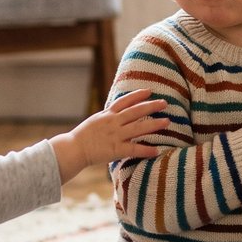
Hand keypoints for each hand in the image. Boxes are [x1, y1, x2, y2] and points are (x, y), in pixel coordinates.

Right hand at [52, 89, 169, 181]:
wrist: (73, 149)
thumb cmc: (83, 137)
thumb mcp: (95, 120)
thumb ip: (108, 116)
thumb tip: (118, 112)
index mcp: (107, 114)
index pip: (125, 101)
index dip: (138, 95)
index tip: (149, 91)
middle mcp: (113, 122)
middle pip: (136, 111)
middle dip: (151, 106)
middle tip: (164, 103)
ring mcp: (115, 135)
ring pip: (138, 128)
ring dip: (154, 124)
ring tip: (167, 122)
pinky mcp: (116, 149)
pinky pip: (134, 149)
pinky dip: (146, 150)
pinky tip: (157, 150)